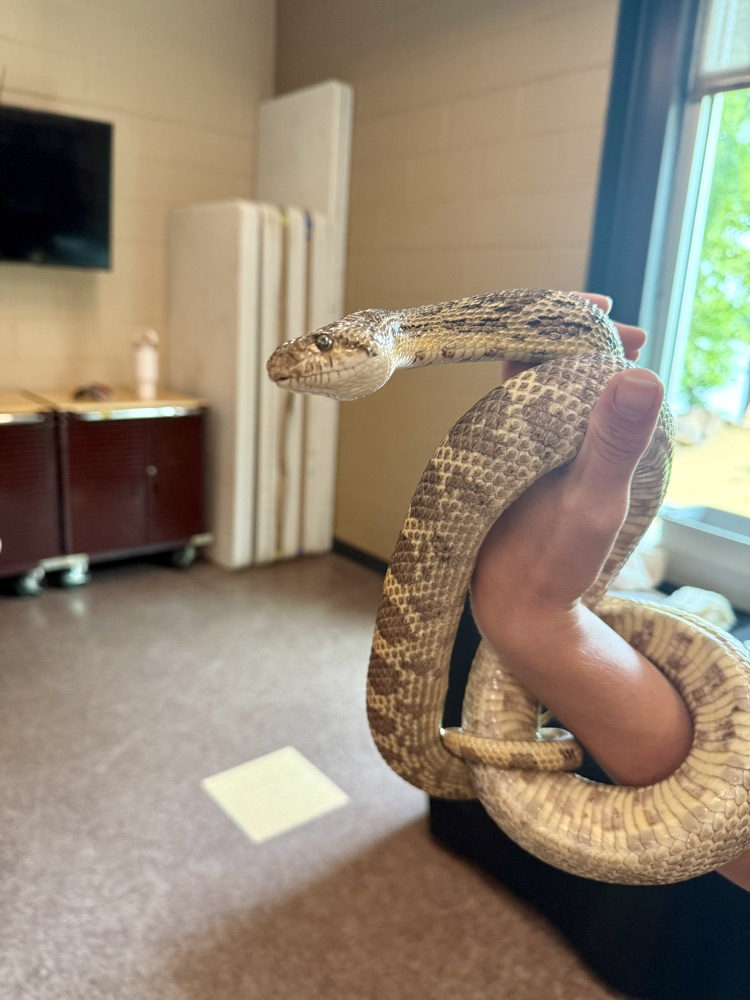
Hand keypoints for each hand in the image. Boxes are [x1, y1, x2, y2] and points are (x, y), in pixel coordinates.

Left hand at [470, 292, 692, 786]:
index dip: (564, 321)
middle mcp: (506, 431)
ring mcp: (520, 450)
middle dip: (587, 342)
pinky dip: (585, 404)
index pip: (526, 346)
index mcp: (508, 425)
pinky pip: (556, 420)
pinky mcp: (533, 471)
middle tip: (636, 341)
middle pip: (541, 363)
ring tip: (630, 365)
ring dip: (587, 372)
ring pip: (549, 391)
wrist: (520, 615)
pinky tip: (612, 413)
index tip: (608, 312)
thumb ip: (613, 442)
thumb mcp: (592, 502)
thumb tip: (638, 374)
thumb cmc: (551, 562)